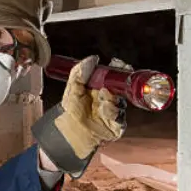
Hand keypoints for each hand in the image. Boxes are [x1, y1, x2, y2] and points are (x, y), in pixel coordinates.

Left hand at [32, 56, 125, 176]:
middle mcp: (109, 99)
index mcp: (101, 88)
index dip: (117, 69)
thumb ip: (80, 72)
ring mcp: (113, 113)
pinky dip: (113, 112)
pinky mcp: (116, 126)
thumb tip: (93, 58)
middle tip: (113, 79)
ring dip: (113, 98)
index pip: (114, 76)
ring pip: (121, 102)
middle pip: (122, 88)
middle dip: (120, 83)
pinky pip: (120, 117)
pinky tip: (104, 109)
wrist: (69, 131)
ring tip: (103, 97)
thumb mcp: (72, 88)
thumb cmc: (70, 111)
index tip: (117, 63)